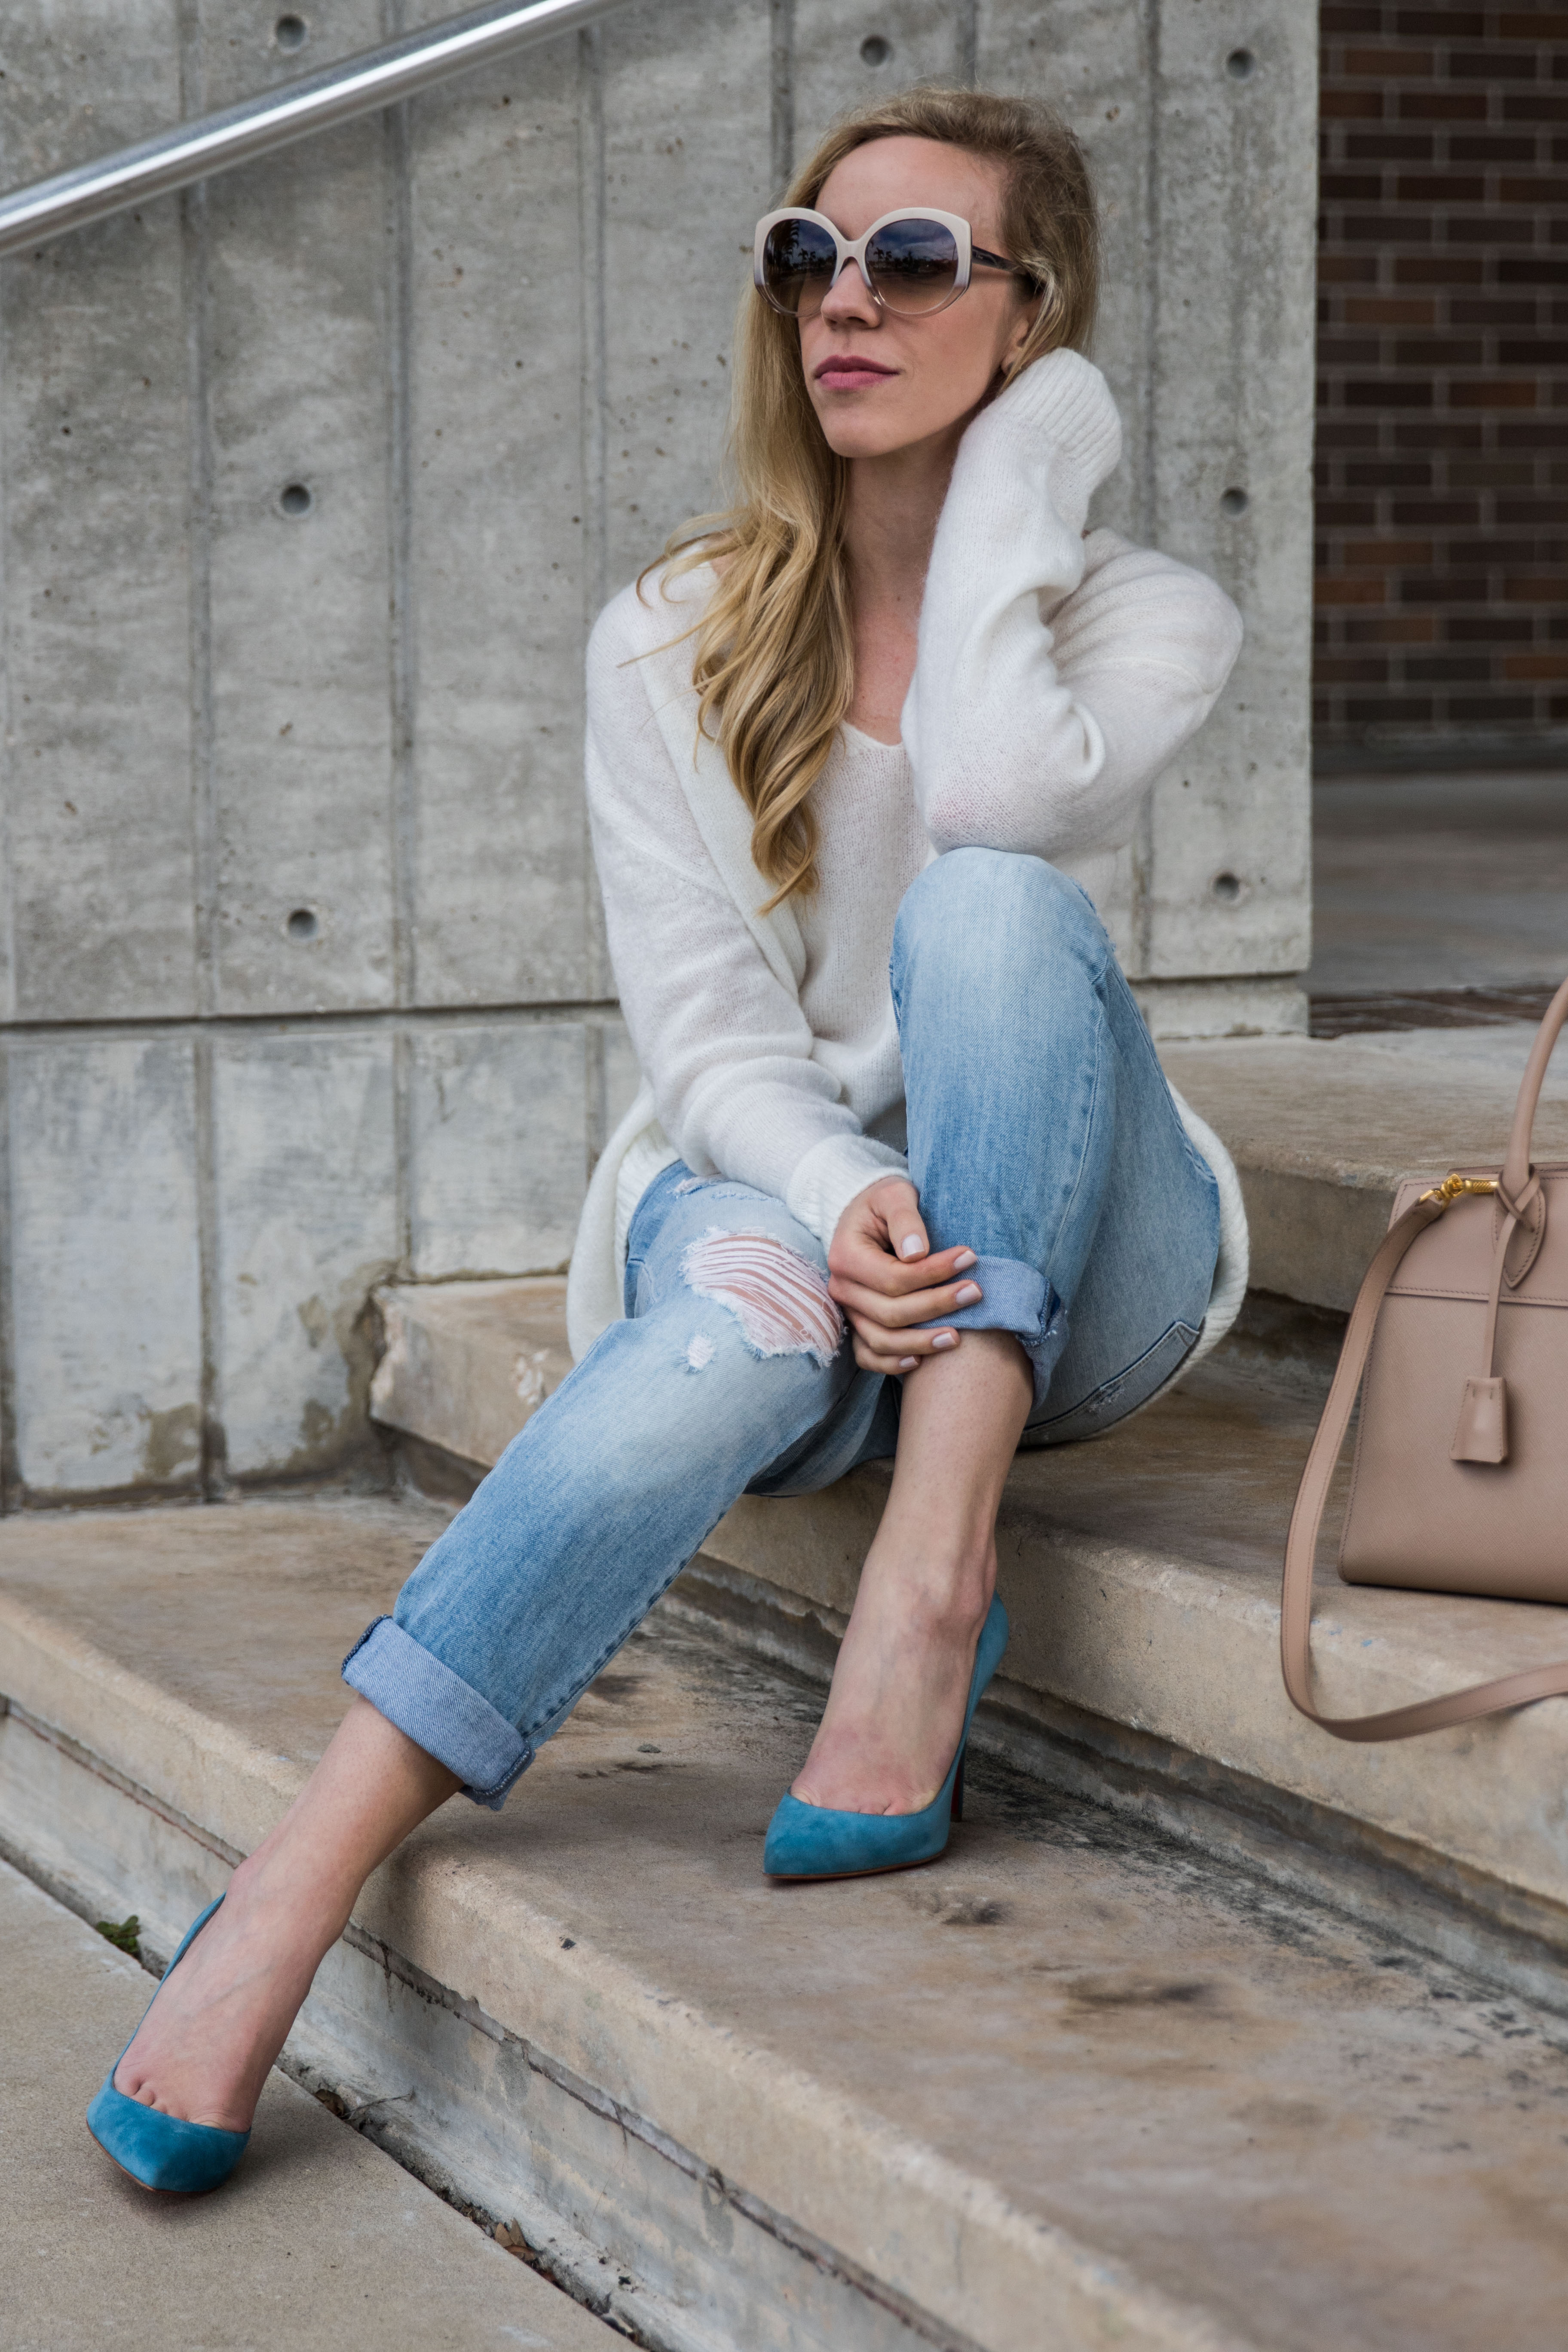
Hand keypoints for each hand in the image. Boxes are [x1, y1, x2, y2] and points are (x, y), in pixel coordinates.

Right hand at [827, 1178, 982, 1375]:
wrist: (868, 1214)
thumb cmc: (885, 1202)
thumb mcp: (894, 1196)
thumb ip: (905, 1220)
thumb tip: (916, 1253)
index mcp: (846, 1256)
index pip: (893, 1278)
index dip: (933, 1273)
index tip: (970, 1257)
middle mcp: (843, 1288)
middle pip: (891, 1312)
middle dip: (936, 1306)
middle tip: (976, 1292)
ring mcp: (849, 1310)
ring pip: (881, 1340)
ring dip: (921, 1342)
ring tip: (958, 1336)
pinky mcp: (858, 1324)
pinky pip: (868, 1356)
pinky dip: (892, 1364)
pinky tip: (921, 1361)